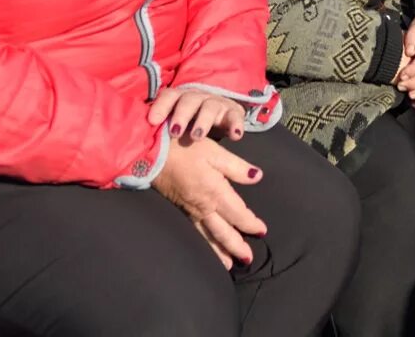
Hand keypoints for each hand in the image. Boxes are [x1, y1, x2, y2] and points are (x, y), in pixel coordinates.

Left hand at [149, 89, 247, 141]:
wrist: (218, 112)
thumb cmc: (189, 122)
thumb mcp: (174, 122)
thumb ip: (160, 127)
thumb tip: (136, 139)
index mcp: (180, 98)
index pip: (169, 96)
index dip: (160, 107)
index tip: (153, 121)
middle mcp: (198, 98)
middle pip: (189, 101)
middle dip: (181, 115)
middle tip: (175, 132)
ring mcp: (216, 103)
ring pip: (210, 107)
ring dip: (203, 121)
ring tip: (197, 136)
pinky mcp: (233, 112)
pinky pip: (235, 117)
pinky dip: (236, 125)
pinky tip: (235, 135)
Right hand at [152, 134, 265, 267]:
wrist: (152, 155)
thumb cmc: (185, 149)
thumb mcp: (215, 152)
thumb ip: (237, 167)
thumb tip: (257, 177)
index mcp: (216, 193)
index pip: (238, 214)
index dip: (251, 223)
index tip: (262, 231)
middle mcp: (204, 207)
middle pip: (223, 232)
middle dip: (236, 246)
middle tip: (248, 259)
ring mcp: (189, 211)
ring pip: (207, 237)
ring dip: (219, 252)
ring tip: (229, 265)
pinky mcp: (179, 210)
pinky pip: (194, 232)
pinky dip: (203, 244)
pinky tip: (205, 249)